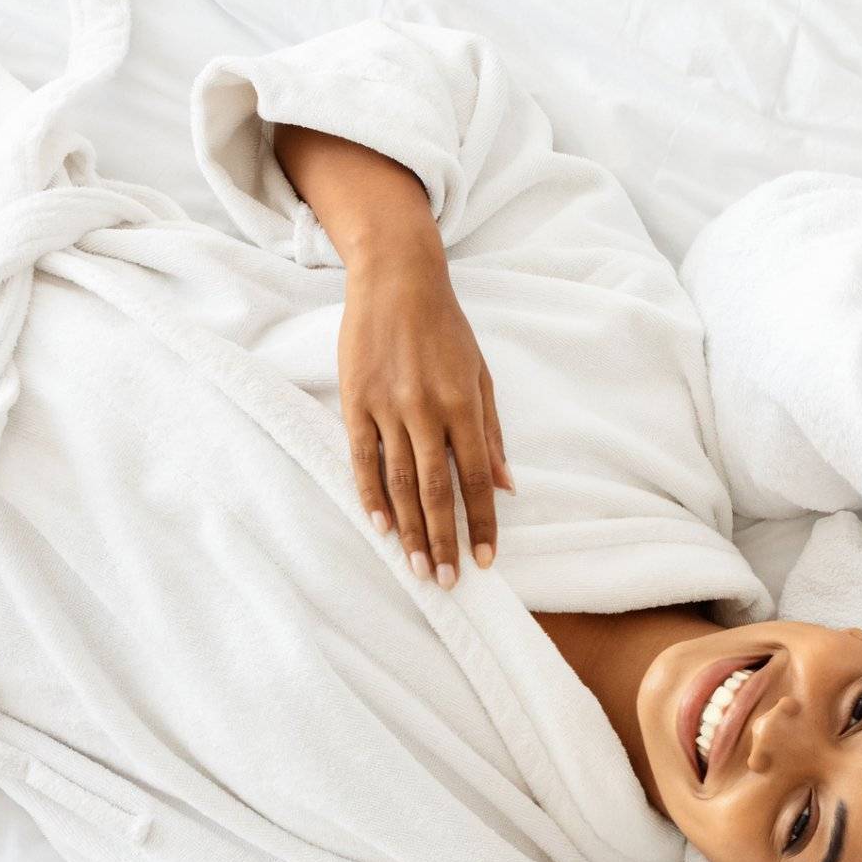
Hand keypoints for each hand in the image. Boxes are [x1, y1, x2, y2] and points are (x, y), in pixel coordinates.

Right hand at [339, 242, 512, 587]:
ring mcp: (387, 406)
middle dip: (443, 538)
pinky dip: (369, 494)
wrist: (397, 281)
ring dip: (409, 528)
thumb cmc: (447, 331)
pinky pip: (362, 456)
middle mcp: (426, 410)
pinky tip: (380, 526)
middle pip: (435, 489)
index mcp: (463, 406)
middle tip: (446, 580)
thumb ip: (492, 434)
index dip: (481, 522)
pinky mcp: (355, 400)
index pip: (475, 477)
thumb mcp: (482, 376)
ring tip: (416, 567)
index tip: (485, 559)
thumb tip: (506, 486)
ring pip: (398, 481)